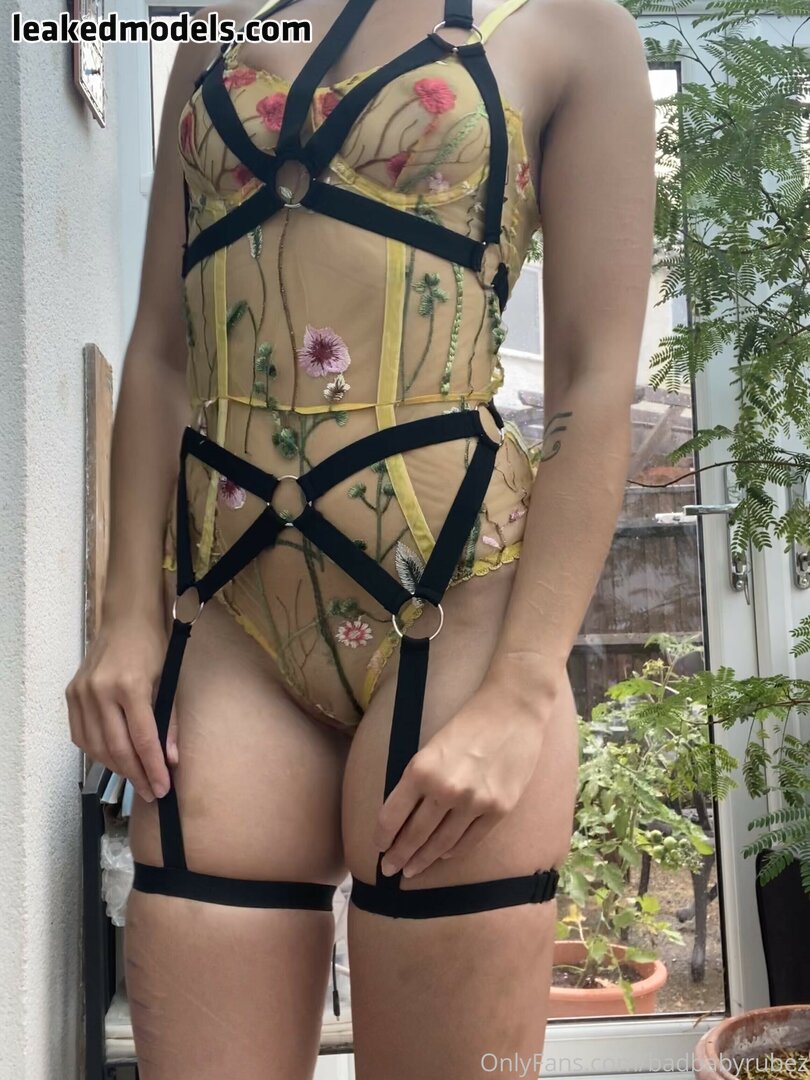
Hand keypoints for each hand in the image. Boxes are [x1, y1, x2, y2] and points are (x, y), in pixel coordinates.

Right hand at [65, 610, 177, 802]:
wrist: (126, 617)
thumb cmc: (154, 646)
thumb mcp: (168, 680)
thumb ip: (170, 721)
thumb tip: (172, 760)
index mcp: (129, 686)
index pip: (142, 738)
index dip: (153, 768)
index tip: (163, 788)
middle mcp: (100, 691)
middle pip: (117, 748)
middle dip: (136, 775)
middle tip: (151, 792)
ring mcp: (81, 693)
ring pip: (96, 746)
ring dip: (117, 768)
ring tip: (137, 779)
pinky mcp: (71, 694)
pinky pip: (81, 735)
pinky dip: (98, 753)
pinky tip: (114, 760)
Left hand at [373, 667, 559, 878]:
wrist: (513, 709)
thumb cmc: (468, 722)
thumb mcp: (430, 746)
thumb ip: (417, 780)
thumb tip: (402, 814)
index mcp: (421, 769)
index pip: (392, 816)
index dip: (382, 836)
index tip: (378, 847)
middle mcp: (445, 789)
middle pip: (414, 835)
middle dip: (399, 856)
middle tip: (390, 870)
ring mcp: (474, 802)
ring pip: (441, 843)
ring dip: (423, 859)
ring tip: (412, 869)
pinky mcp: (499, 809)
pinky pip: (470, 840)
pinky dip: (453, 851)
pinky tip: (443, 856)